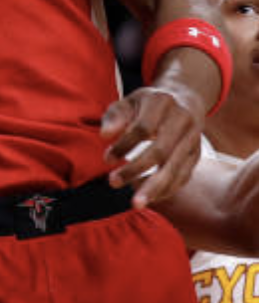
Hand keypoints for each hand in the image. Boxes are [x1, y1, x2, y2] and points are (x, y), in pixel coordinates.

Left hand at [101, 84, 204, 208]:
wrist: (185, 100)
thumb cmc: (149, 103)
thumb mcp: (129, 101)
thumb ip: (115, 116)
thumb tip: (104, 135)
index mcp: (162, 102)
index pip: (143, 128)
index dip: (124, 144)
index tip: (106, 159)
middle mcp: (183, 121)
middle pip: (161, 151)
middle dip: (137, 170)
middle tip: (113, 183)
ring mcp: (193, 140)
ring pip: (176, 168)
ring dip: (154, 188)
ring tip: (135, 203)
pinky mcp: (197, 155)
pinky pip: (184, 176)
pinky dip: (167, 189)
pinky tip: (150, 196)